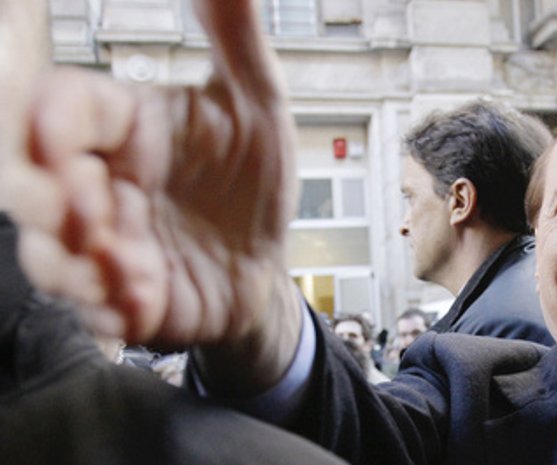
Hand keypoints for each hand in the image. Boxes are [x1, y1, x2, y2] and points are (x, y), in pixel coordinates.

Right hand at [7, 0, 297, 350]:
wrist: (266, 261)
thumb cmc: (251, 182)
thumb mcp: (258, 104)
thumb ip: (234, 38)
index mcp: (126, 128)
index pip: (61, 108)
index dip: (48, 121)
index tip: (61, 141)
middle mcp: (101, 183)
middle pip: (28, 182)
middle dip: (45, 199)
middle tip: (89, 214)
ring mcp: (104, 244)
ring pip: (48, 253)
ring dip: (75, 264)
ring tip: (128, 270)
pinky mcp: (120, 299)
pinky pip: (94, 311)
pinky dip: (113, 308)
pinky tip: (146, 302)